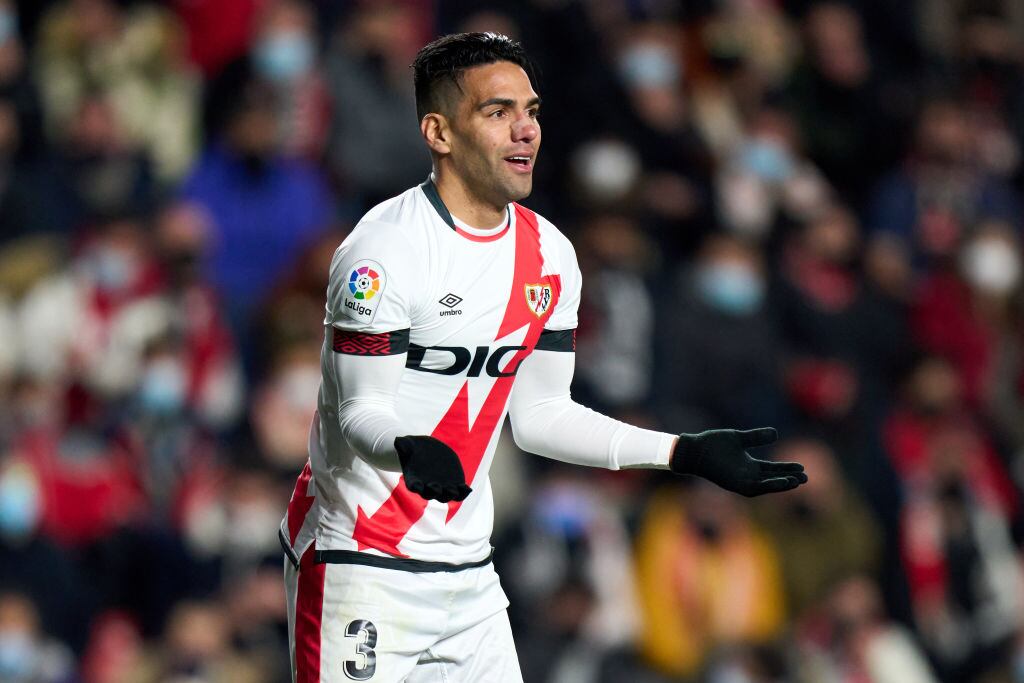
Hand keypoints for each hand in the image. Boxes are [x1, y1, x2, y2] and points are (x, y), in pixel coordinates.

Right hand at [394, 435, 471, 502]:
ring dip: (452, 494)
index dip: (415, 487)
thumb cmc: (413, 448)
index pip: (414, 486)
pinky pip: (459, 491)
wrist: (426, 450)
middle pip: (431, 494)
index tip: (416, 485)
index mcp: (414, 479)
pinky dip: (463, 492)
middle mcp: (427, 487)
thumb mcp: (407, 444)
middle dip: (434, 492)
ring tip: (457, 490)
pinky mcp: (453, 483)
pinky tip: (467, 489)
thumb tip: (398, 441)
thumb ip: (403, 444)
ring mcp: (441, 487)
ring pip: (447, 496)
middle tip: (436, 487)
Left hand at [669, 428, 805, 496]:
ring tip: (798, 481)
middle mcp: (747, 476)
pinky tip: (782, 481)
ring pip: (766, 486)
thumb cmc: (713, 444)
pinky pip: (757, 487)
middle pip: (772, 479)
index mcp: (748, 466)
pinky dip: (770, 485)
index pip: (772, 470)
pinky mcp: (736, 484)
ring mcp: (741, 481)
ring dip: (781, 484)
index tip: (802, 467)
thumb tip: (775, 433)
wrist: (695, 449)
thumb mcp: (739, 439)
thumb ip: (756, 437)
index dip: (786, 469)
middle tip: (806, 477)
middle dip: (789, 479)